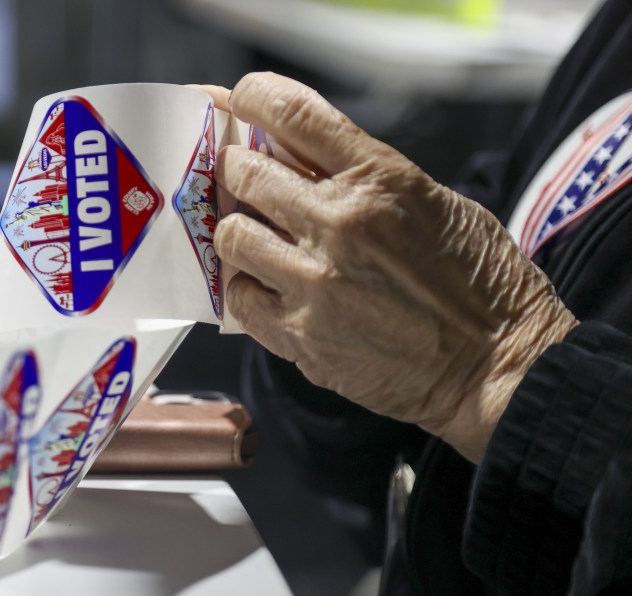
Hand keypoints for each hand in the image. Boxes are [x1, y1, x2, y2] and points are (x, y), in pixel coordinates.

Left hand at [206, 73, 576, 462]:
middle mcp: (338, 223)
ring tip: (257, 240)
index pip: (292, 114)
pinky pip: (238, 297)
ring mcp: (314, 282)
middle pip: (245, 174)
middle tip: (244, 181)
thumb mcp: (436, 201)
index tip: (241, 102)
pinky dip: (246, 287)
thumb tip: (298, 155)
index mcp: (380, 178)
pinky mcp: (300, 335)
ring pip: (230, 235)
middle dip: (238, 172)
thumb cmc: (479, 282)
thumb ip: (365, 176)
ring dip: (238, 232)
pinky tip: (266, 288)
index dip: (254, 98)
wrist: (496, 365)